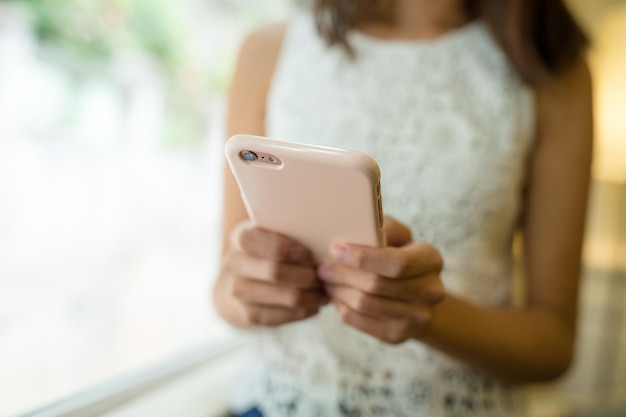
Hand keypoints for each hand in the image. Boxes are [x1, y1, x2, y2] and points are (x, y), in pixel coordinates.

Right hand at [219, 222, 327, 326]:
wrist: (240, 283)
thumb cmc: (267, 252)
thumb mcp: (270, 234)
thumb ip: (288, 232)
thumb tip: (322, 242)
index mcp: (240, 238)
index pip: (256, 241)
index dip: (284, 248)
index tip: (307, 253)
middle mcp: (233, 265)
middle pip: (276, 272)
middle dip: (307, 274)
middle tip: (324, 274)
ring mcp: (238, 293)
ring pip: (287, 297)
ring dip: (313, 294)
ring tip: (325, 289)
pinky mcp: (249, 315)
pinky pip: (286, 315)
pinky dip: (307, 309)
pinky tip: (315, 303)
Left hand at [318, 217, 444, 343]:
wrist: (415, 293)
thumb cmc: (397, 253)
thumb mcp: (395, 235)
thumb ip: (380, 228)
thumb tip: (350, 233)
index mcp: (431, 259)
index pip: (396, 263)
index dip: (363, 257)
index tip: (336, 249)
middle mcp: (431, 291)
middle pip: (377, 285)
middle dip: (344, 274)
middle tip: (324, 267)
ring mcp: (417, 317)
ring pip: (365, 304)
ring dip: (339, 290)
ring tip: (327, 280)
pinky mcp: (398, 335)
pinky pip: (358, 321)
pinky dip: (341, 306)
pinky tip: (336, 295)